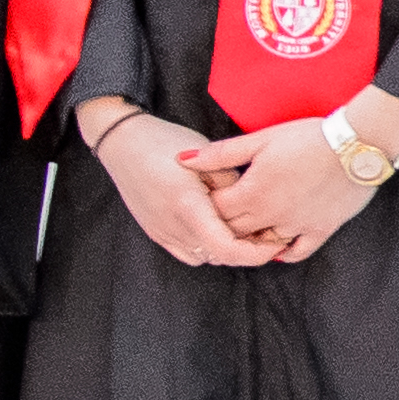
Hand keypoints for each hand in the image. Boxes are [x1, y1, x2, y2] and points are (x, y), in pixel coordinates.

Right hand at [88, 107, 268, 267]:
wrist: (124, 143)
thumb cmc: (168, 144)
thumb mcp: (210, 158)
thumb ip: (233, 186)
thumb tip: (254, 206)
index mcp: (188, 206)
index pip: (226, 248)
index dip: (255, 253)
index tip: (275, 243)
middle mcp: (172, 225)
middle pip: (218, 256)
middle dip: (246, 252)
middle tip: (268, 235)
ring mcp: (160, 231)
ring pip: (204, 257)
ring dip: (226, 250)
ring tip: (245, 231)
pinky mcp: (154, 232)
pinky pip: (187, 252)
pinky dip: (207, 248)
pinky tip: (218, 230)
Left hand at [190, 119, 386, 263]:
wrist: (359, 144)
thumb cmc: (309, 137)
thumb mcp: (262, 139)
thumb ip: (221, 154)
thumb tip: (182, 160)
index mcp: (252, 192)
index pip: (213, 211)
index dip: (203, 206)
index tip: (203, 199)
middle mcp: (271, 215)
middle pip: (233, 232)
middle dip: (221, 227)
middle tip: (218, 219)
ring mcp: (296, 225)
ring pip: (262, 245)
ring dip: (249, 242)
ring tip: (244, 233)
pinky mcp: (320, 229)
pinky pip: (297, 251)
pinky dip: (284, 253)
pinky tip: (277, 247)